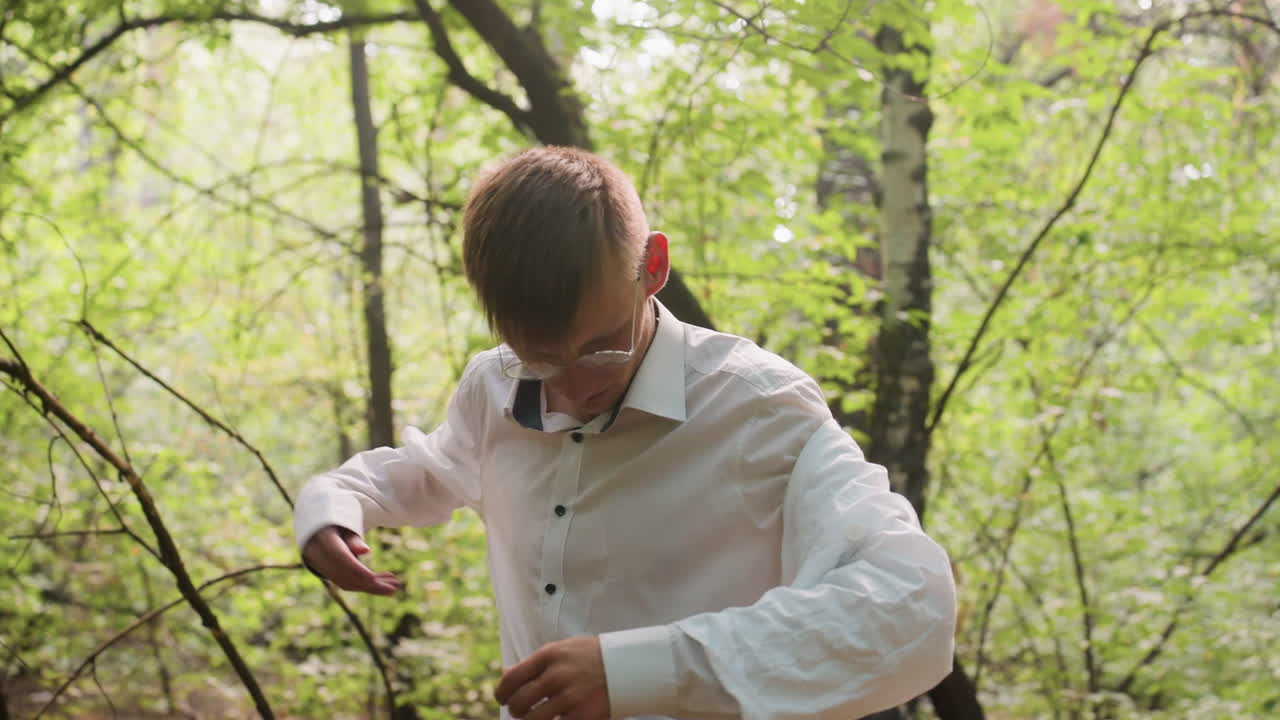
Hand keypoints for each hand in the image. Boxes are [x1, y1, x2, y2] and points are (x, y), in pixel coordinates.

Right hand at [301, 526, 401, 594]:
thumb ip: (353, 537)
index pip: (341, 559)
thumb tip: (365, 551)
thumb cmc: (337, 518)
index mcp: (323, 538)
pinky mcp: (327, 572)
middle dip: (371, 584)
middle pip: (345, 576)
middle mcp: (318, 555)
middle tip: (396, 587)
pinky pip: (346, 581)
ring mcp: (320, 566)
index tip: (377, 579)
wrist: (317, 521)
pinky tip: (383, 581)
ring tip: (395, 584)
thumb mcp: (346, 522)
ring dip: (371, 586)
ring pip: (346, 583)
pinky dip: (364, 583)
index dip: (358, 570)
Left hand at [496, 636, 610, 719]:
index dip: (502, 692)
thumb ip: (533, 663)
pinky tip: (557, 715)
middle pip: (518, 702)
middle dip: (516, 709)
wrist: (626, 665)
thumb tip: (505, 675)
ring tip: (535, 715)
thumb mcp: (560, 650)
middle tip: (520, 709)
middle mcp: (557, 676)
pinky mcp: (581, 716)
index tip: (502, 698)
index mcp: (549, 656)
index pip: (511, 680)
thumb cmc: (589, 656)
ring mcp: (569, 698)